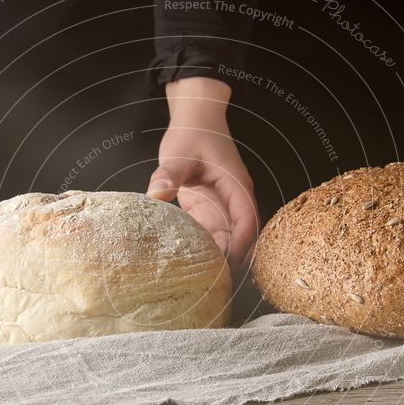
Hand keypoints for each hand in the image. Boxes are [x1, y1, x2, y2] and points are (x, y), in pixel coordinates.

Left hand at [147, 78, 258, 274]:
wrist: (195, 118)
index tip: (228, 266)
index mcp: (236, 187)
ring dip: (217, 258)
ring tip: (204, 283)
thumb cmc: (193, 132)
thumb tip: (156, 194)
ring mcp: (221, 206)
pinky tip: (191, 265)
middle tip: (214, 285)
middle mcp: (233, 200)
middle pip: (239, 238)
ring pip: (225, 239)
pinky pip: (208, 234)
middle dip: (231, 261)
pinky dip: (203, 249)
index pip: (247, 223)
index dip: (240, 246)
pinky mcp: (207, 208)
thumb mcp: (179, 152)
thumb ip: (169, 174)